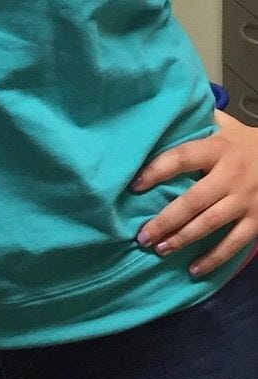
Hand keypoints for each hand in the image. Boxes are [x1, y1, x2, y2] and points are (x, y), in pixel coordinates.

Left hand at [131, 110, 257, 274]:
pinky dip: (214, 259)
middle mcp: (231, 176)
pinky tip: (194, 269)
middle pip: (194, 200)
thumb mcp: (224, 124)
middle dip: (166, 220)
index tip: (133, 185)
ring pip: (211, 224)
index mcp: (217, 149)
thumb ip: (196, 119)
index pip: (181, 158)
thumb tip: (161, 108)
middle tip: (142, 235)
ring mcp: (246, 200)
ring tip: (159, 250)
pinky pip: (234, 244)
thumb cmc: (245, 141)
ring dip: (183, 239)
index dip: (156, 171)